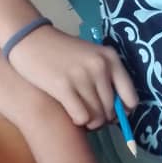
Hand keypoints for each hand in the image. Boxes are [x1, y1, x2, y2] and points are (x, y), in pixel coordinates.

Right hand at [8, 24, 137, 128]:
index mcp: (111, 59)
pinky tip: (69, 113)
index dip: (123, 113)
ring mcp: (82, 76)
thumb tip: (117, 114)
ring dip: (89, 123)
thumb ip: (105, 78)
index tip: (111, 115)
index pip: (131, 99)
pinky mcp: (63, 86)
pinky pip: (81, 117)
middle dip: (102, 120)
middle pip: (111, 111)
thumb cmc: (61, 53)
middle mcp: (100, 66)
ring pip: (97, 117)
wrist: (30, 40)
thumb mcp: (90, 57)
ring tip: (79, 115)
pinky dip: (77, 121)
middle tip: (89, 116)